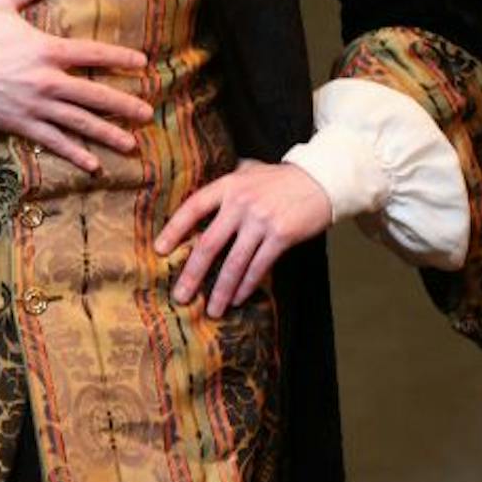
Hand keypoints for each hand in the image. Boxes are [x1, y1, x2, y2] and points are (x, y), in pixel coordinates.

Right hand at [0, 0, 151, 170]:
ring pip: (79, 123)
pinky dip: (74, 154)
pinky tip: (93, 165)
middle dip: (124, 105)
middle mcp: (47, 81)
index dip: (120, 58)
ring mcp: (36, 106)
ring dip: (108, 134)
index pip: (92, 54)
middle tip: (148, 113)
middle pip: (94, 95)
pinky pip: (54, 142)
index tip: (142, 63)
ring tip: (131, 144)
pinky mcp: (22, 124)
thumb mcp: (0, 4)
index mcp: (45, 50)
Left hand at [154, 161, 332, 315]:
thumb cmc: (280, 179)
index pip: (193, 207)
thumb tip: (199, 204)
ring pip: (234, 262)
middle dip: (193, 274)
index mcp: (228, 185)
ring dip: (222, 290)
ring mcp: (262, 220)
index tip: (159, 250)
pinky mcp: (282, 235)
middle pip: (209, 243)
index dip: (174, 229)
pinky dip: (247, 285)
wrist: (322, 179)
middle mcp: (241, 203)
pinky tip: (237, 299)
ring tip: (211, 309)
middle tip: (180, 295)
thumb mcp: (248, 172)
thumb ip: (226, 185)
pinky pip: (259, 266)